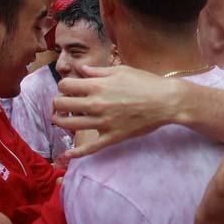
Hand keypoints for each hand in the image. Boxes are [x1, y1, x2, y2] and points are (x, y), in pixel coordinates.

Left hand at [52, 66, 181, 156]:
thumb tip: (81, 70)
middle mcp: (96, 104)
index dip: (63, 86)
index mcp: (97, 85)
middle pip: (61, 105)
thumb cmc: (145, 82)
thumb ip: (98, 72)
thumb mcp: (121, 71)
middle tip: (62, 103)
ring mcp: (102, 123)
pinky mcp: (111, 137)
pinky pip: (90, 148)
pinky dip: (76, 153)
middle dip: (58, 103)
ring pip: (69, 125)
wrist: (166, 101)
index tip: (68, 88)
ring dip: (61, 121)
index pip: (65, 86)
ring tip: (62, 119)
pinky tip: (68, 154)